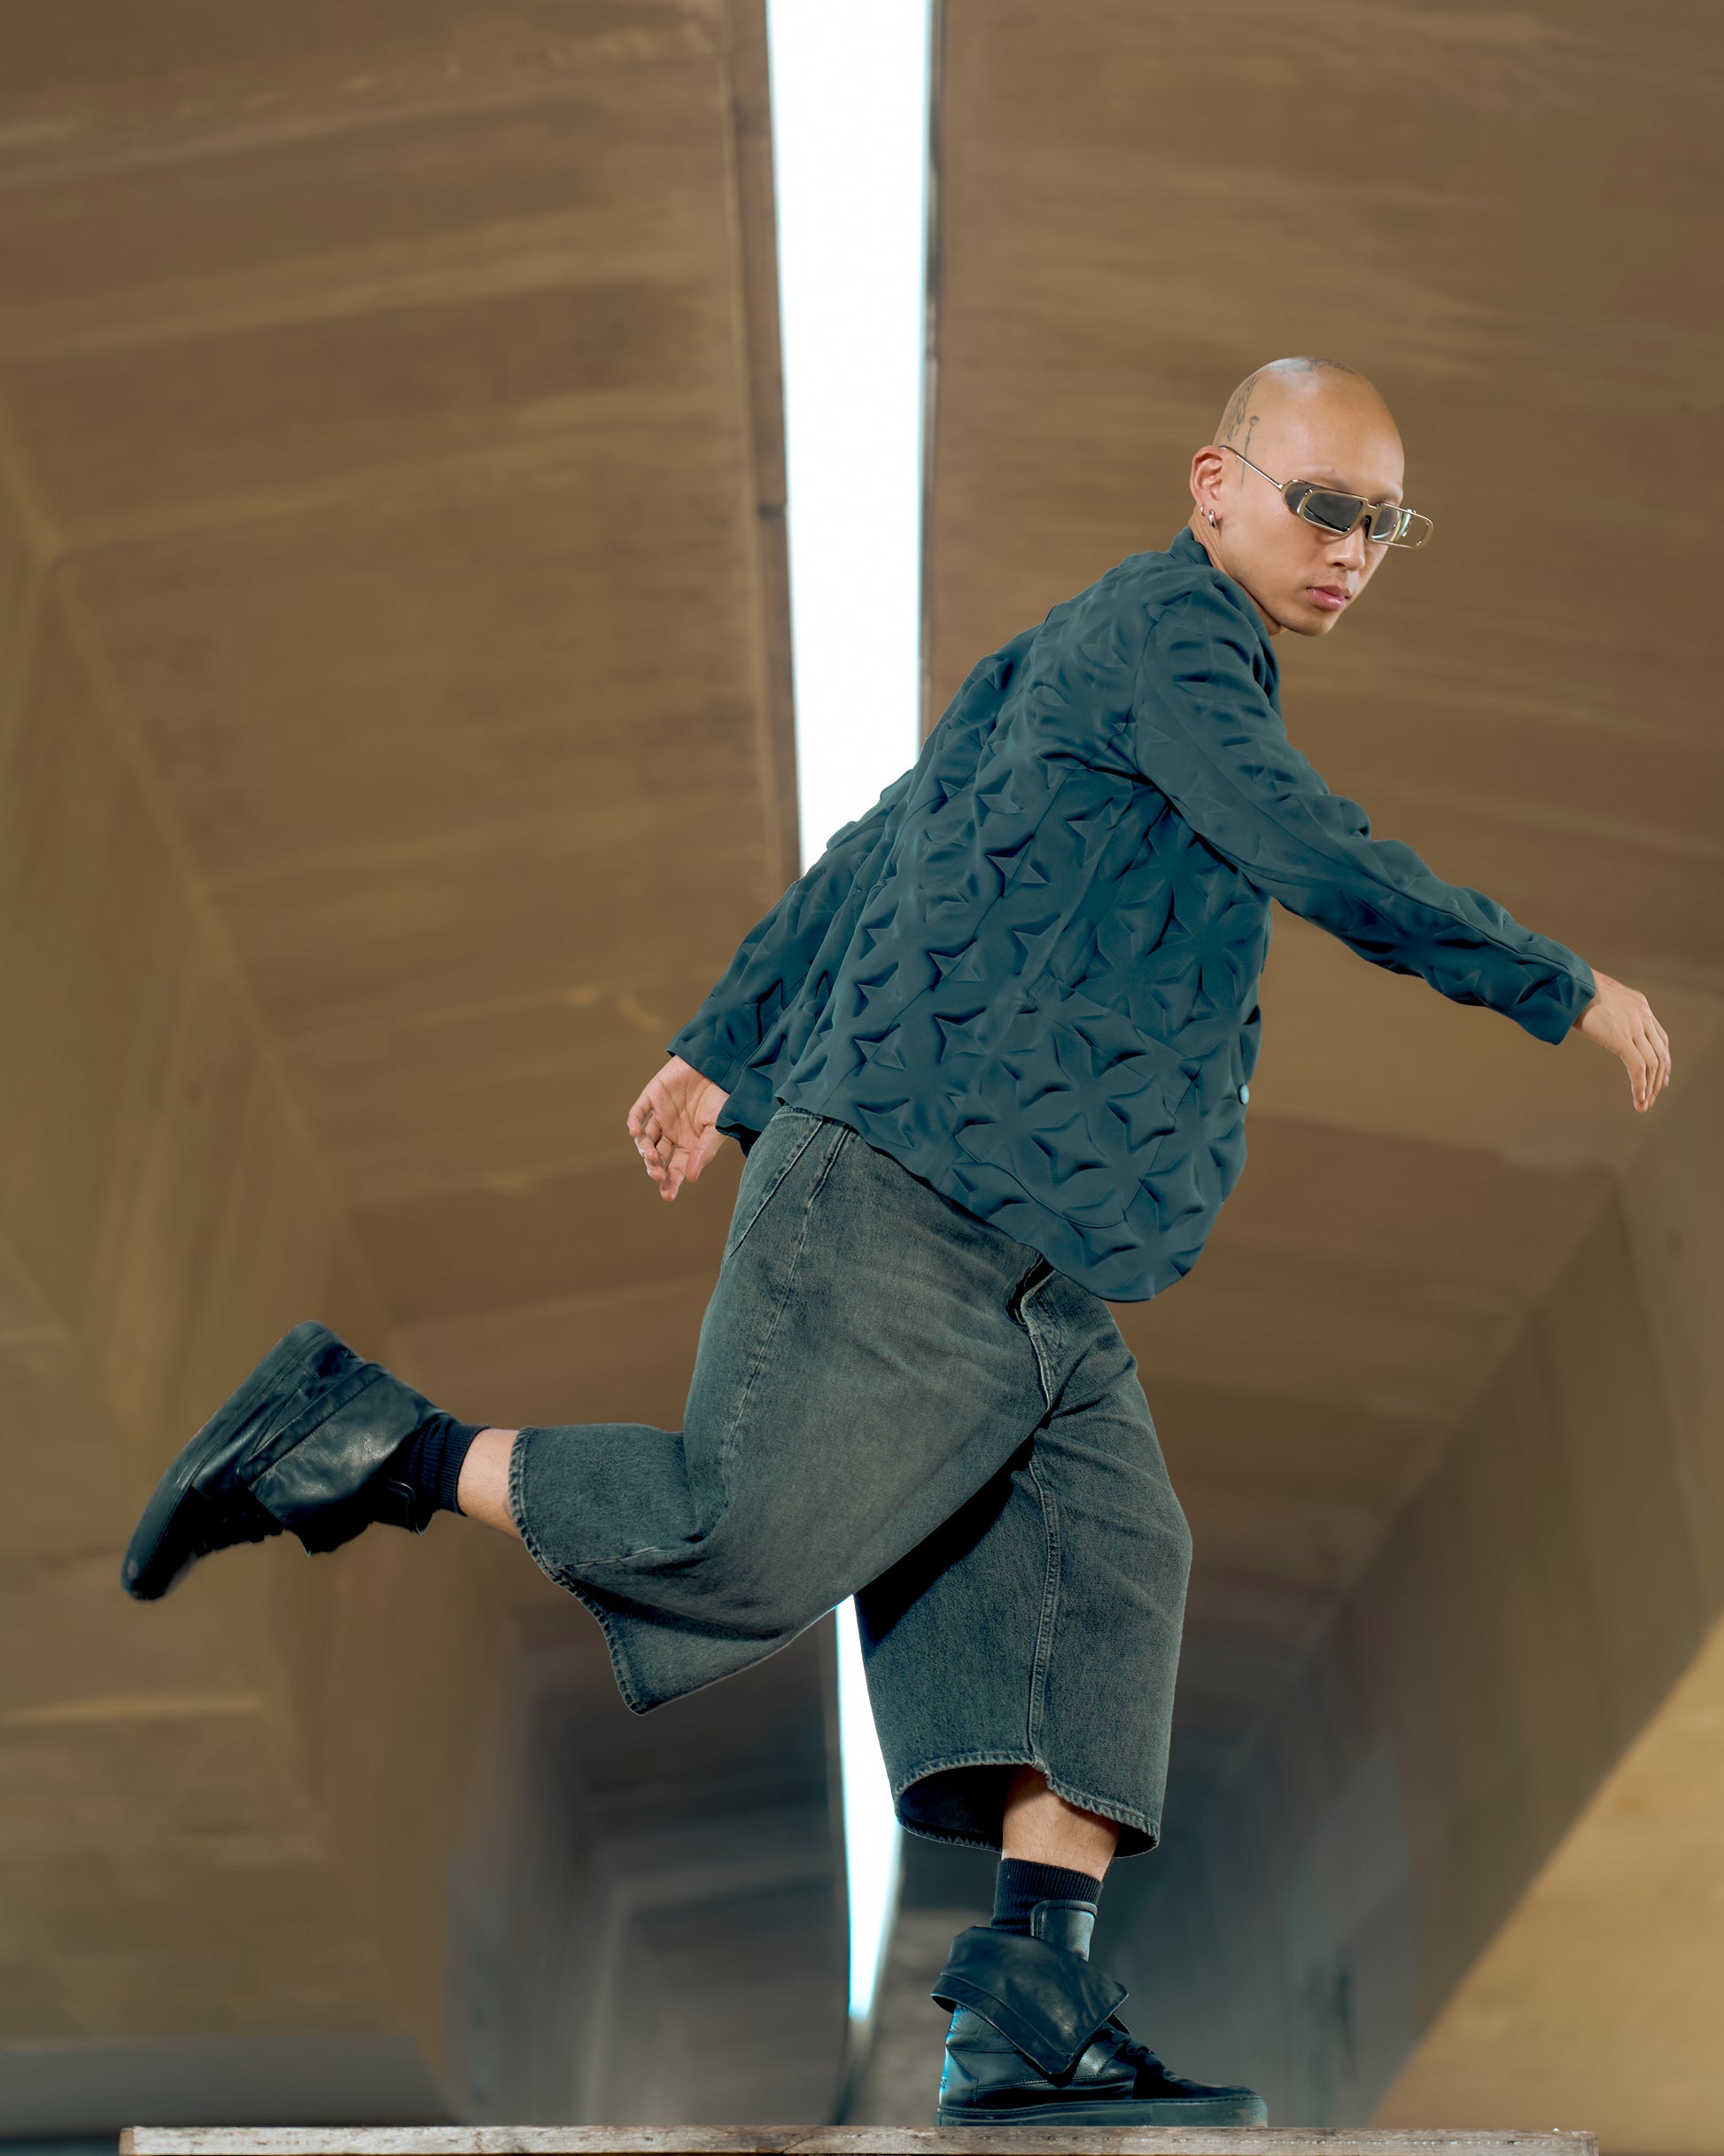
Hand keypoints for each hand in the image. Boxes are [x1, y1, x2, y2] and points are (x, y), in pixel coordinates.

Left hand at [626, 1056, 729, 1200]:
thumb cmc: (724, 1097)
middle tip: (658, 1174)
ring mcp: (661, 1114)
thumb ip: (704, 1151)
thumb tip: (689, 1178)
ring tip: (651, 1155)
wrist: (720, 1063)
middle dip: (656, 1168)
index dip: (671, 1182)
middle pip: (658, 1156)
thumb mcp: (718, 1127)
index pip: (676, 1168)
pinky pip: (639, 1112)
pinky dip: (635, 1121)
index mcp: (689, 1143)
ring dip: (646, 1149)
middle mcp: (672, 1132)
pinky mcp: (653, 1095)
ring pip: (646, 1138)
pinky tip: (635, 1132)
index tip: (667, 1195)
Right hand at [1572, 968, 1670, 1111]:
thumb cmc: (1573, 988)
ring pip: (1652, 1063)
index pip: (1661, 1039)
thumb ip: (1607, 1010)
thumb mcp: (1599, 997)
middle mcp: (1642, 1015)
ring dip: (1649, 1087)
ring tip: (1643, 1103)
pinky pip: (1638, 1067)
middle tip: (1652, 1096)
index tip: (1661, 1078)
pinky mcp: (1621, 1037)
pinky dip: (1640, 1085)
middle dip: (1658, 1079)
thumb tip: (1597, 1020)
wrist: (1567, 982)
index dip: (1663, 1061)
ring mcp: (1633, 1025)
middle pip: (1661, 1053)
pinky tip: (1638, 1098)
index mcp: (1640, 1005)